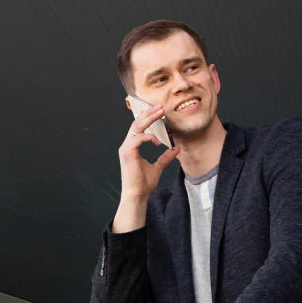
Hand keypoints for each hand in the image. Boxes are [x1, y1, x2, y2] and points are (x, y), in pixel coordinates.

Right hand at [113, 106, 180, 231]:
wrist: (137, 196)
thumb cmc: (144, 185)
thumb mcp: (158, 168)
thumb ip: (165, 157)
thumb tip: (176, 149)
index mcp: (132, 147)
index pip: (139, 128)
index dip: (147, 118)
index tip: (158, 111)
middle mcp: (127, 145)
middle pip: (137, 123)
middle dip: (149, 113)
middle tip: (160, 106)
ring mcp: (126, 148)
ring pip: (136, 127)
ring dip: (149, 119)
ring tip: (160, 112)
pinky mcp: (128, 153)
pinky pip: (138, 138)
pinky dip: (148, 137)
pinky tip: (157, 141)